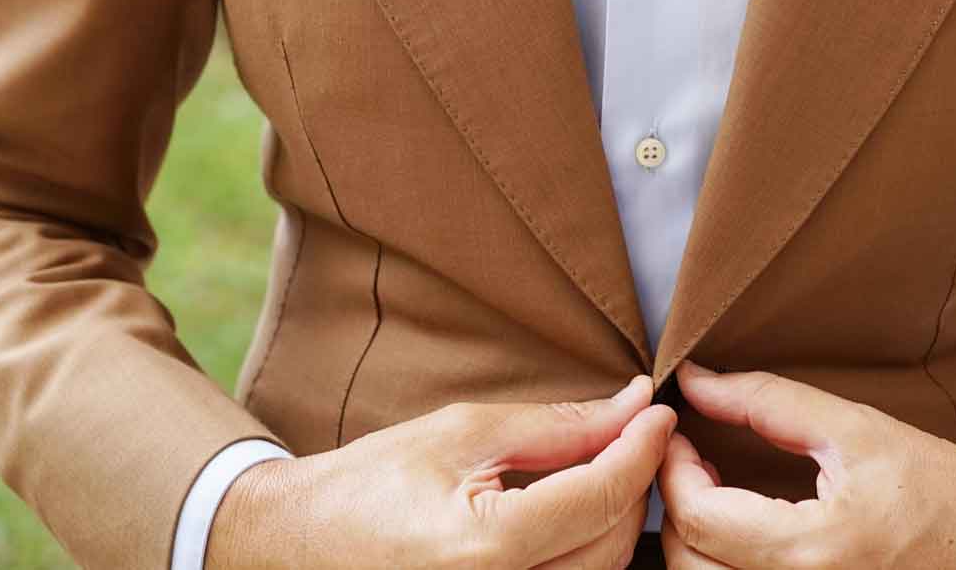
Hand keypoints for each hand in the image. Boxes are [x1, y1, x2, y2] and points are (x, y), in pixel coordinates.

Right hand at [207, 373, 674, 569]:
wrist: (297, 548)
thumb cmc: (371, 483)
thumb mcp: (463, 433)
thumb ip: (557, 426)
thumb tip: (634, 404)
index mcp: (487, 551)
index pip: (602, 495)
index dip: (642, 446)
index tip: (658, 408)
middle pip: (613, 542)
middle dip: (631, 482)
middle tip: (630, 431)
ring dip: (614, 520)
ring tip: (598, 468)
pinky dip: (586, 551)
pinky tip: (574, 514)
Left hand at [657, 361, 955, 569]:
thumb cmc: (944, 488)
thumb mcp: (857, 429)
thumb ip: (767, 402)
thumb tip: (696, 379)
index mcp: (811, 550)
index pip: (696, 516)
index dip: (672, 467)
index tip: (680, 432)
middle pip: (688, 564)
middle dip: (677, 506)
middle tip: (694, 459)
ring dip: (695, 543)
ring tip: (715, 495)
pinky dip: (724, 569)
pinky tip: (743, 535)